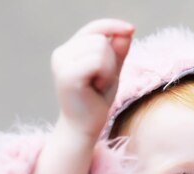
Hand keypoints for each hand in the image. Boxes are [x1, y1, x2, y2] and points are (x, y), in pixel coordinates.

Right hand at [51, 19, 134, 139]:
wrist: (84, 128)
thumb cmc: (96, 101)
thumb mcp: (111, 72)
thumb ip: (118, 51)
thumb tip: (127, 30)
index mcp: (68, 50)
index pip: (93, 28)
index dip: (113, 26)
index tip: (132, 29)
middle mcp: (61, 54)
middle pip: (100, 39)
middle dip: (111, 61)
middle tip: (101, 82)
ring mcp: (62, 63)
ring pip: (101, 49)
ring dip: (108, 70)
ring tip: (98, 86)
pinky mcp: (68, 75)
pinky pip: (98, 61)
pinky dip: (105, 75)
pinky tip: (96, 88)